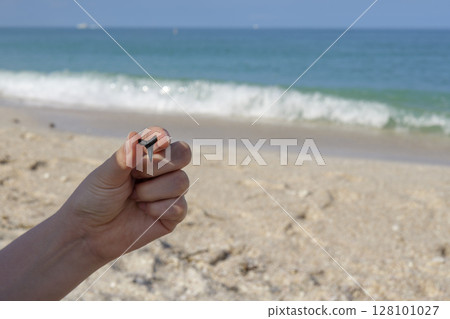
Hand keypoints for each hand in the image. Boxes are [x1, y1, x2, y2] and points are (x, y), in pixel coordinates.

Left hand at [60, 127, 191, 262]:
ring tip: (134, 198)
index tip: (147, 148)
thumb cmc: (95, 198)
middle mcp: (162, 171)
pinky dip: (159, 208)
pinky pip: (180, 206)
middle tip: (136, 176)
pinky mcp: (172, 215)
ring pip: (181, 181)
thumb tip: (136, 138)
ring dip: (152, 191)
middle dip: (160, 165)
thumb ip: (124, 156)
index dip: (162, 140)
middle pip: (183, 154)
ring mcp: (169, 192)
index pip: (165, 138)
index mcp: (146, 155)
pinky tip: (143, 211)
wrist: (90, 232)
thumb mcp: (106, 174)